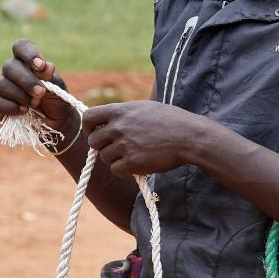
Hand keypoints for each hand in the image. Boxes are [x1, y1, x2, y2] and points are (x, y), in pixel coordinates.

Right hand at [0, 39, 71, 126]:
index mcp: (27, 62)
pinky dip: (11, 107)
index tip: (40, 65)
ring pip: (2, 85)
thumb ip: (51, 77)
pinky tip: (24, 111)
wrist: (56, 121)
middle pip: (9, 67)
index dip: (28, 53)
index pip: (21, 47)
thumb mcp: (58, 87)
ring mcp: (4, 88)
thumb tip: (47, 67)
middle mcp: (13, 72)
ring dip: (20, 95)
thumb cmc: (56, 99)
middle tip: (41, 92)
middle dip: (26, 80)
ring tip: (35, 104)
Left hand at [83, 101, 200, 175]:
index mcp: (121, 111)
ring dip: (116, 158)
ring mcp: (124, 145)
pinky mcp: (131, 162)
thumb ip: (125, 114)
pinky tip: (137, 163)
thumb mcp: (145, 108)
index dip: (89, 127)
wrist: (188, 136)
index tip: (95, 132)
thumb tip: (109, 121)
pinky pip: (116, 169)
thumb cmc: (171, 121)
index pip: (89, 117)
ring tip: (134, 154)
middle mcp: (119, 127)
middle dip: (102, 146)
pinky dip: (124, 169)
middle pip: (93, 141)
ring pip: (104, 157)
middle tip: (117, 148)